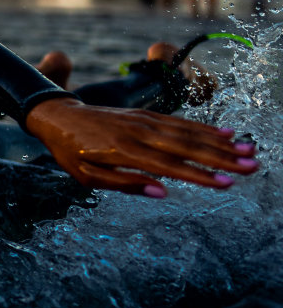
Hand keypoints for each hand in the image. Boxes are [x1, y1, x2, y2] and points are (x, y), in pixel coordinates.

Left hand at [25, 97, 256, 196]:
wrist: (57, 116)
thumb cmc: (71, 153)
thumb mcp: (87, 176)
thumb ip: (123, 184)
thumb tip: (161, 193)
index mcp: (123, 151)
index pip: (168, 166)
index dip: (199, 175)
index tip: (225, 184)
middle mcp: (137, 133)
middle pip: (185, 147)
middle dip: (220, 158)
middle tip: (251, 167)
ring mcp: (142, 120)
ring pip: (186, 132)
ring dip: (219, 143)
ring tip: (247, 152)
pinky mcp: (144, 114)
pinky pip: (177, 122)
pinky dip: (202, 128)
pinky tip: (225, 134)